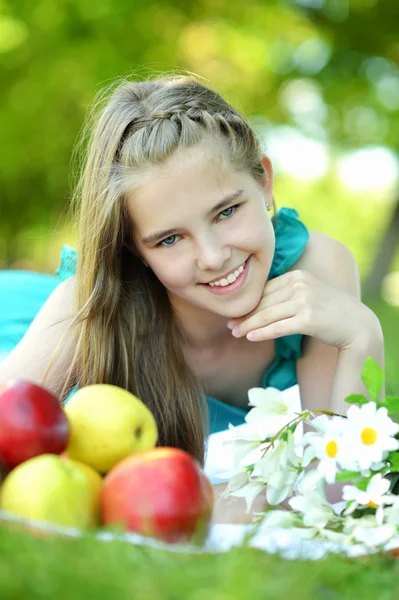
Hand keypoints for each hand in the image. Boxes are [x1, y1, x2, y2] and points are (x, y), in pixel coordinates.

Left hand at [228, 269, 376, 350]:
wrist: (357, 325)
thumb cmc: (329, 311)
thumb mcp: (308, 293)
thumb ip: (287, 293)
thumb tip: (258, 303)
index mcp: (297, 276)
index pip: (266, 290)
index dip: (248, 303)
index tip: (235, 313)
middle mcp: (300, 285)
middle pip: (264, 302)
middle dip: (245, 315)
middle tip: (230, 325)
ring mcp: (304, 301)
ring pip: (267, 315)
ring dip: (248, 325)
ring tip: (235, 333)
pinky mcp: (308, 319)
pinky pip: (277, 327)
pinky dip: (262, 333)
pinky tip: (250, 337)